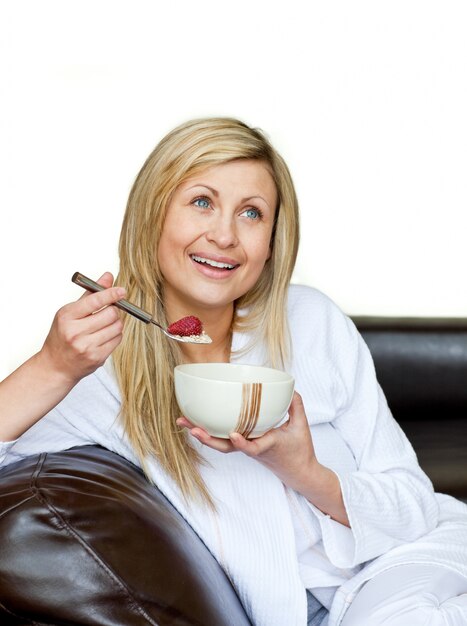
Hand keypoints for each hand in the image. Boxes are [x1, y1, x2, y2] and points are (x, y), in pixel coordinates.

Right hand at [38, 272, 125, 384]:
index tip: (121, 290)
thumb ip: (91, 294)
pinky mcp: (97, 358)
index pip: (94, 301)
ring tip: (105, 325)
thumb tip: (108, 277)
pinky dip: (115, 335)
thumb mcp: (70, 312)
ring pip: (117, 327)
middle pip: (110, 314)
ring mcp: (86, 347)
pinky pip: (117, 340)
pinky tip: (104, 336)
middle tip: (109, 311)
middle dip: (114, 310)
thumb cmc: (62, 336)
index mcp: (67, 316)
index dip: (111, 294)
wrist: (56, 366)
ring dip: (116, 323)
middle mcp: (75, 332)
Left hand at [177, 392, 319, 493]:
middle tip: (190, 428)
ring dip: (202, 434)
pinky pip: (224, 440)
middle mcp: (253, 448)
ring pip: (221, 444)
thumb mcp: (302, 427)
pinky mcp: (244, 445)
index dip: (242, 443)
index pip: (253, 447)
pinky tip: (197, 422)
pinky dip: (210, 432)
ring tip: (183, 422)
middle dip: (207, 438)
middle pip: (226, 447)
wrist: (299, 472)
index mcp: (267, 445)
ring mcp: (247, 448)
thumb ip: (296, 405)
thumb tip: (290, 388)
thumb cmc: (300, 450)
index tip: (234, 435)